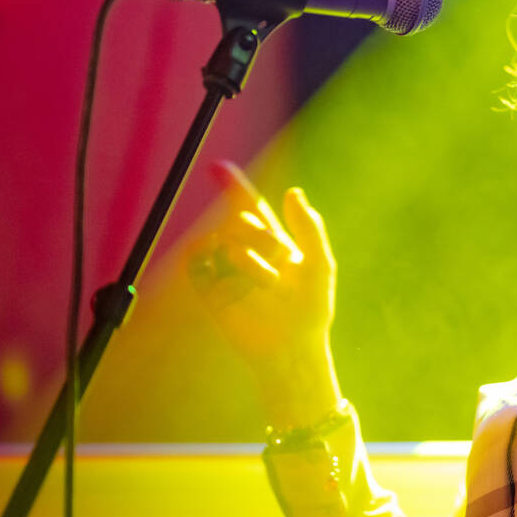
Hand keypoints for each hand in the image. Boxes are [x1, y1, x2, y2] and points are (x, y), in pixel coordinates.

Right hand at [188, 161, 335, 379]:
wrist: (292, 349)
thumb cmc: (311, 309)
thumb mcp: (319, 265)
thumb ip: (309, 228)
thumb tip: (293, 192)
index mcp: (273, 243)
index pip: (249, 207)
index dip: (233, 186)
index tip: (218, 167)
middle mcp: (247, 253)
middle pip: (239, 220)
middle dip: (259, 233)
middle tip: (279, 259)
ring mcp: (226, 271)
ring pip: (222, 239)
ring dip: (248, 256)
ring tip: (266, 283)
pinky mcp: (209, 291)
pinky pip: (197, 262)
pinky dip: (210, 258)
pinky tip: (233, 271)